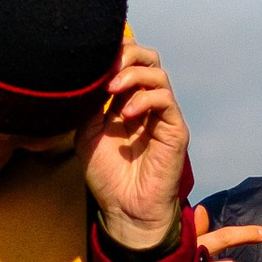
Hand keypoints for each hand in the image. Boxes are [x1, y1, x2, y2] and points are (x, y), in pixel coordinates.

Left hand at [85, 42, 192, 251]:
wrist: (123, 208)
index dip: (115, 52)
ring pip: (158, 74)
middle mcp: (146, 102)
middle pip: (148, 58)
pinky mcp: (174, 129)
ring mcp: (162, 115)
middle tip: (107, 68)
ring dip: (132, 74)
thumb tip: (89, 75)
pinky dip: (145, 98)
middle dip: (127, 54)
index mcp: (126, 99)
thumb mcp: (87, 132)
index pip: (129, 61)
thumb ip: (90, 103)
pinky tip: (127, 113)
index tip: (93, 60)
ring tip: (112, 89)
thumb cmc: (107, 175)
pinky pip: (166, 100)